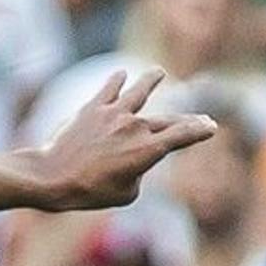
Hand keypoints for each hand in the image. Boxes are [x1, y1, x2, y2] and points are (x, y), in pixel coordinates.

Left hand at [25, 68, 215, 214]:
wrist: (53, 177)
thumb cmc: (90, 193)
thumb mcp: (126, 194)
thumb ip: (138, 171)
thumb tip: (132, 156)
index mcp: (148, 150)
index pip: (182, 136)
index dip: (199, 131)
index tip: (212, 126)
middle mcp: (135, 127)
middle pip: (168, 120)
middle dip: (188, 120)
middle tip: (202, 118)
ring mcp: (114, 114)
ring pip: (139, 92)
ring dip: (151, 81)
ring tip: (159, 72)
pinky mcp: (93, 108)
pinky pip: (109, 89)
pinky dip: (116, 81)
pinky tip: (121, 75)